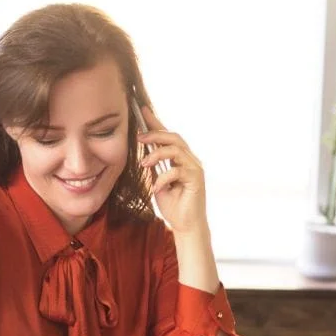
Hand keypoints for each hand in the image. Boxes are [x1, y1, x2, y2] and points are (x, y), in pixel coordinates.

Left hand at [139, 107, 208, 234]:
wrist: (185, 225)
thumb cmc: (173, 205)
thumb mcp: (157, 182)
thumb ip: (154, 167)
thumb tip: (143, 152)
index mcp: (180, 159)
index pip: (168, 136)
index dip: (155, 122)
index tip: (141, 110)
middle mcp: (190, 160)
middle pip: (174, 137)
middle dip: (155, 134)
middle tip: (139, 138)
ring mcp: (195, 168)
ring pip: (176, 150)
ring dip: (157, 154)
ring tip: (143, 163)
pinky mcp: (196, 179)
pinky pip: (177, 170)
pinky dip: (163, 178)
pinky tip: (156, 188)